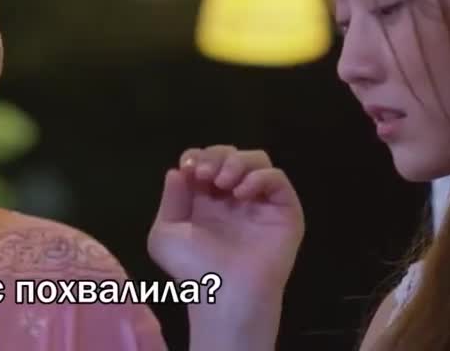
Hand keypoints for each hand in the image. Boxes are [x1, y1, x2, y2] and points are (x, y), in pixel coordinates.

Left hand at [147, 146, 303, 344]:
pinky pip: (278, 179)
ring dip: (237, 162)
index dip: (197, 156)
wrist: (223, 294)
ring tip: (223, 183)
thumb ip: (171, 199)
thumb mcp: (165, 234)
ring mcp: (261, 204)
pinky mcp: (284, 212)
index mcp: (206, 201)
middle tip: (205, 175)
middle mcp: (234, 198)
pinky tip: (242, 193)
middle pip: (231, 154)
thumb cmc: (192, 269)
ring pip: (257, 160)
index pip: (206, 161)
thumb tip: (177, 172)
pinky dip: (260, 177)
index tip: (190, 168)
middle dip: (215, 156)